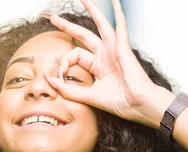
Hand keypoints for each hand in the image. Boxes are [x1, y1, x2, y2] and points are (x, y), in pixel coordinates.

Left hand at [42, 0, 170, 127]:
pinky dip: (119, 13)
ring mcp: (114, 50)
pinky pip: (120, 26)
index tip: (59, 75)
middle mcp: (105, 55)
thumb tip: (49, 80)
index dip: (64, 63)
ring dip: (92, 10)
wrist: (137, 105)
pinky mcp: (123, 47)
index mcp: (98, 67)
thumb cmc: (119, 102)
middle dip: (67, 26)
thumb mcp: (88, 96)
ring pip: (100, 24)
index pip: (74, 56)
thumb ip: (68, 89)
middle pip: (83, 35)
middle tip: (52, 18)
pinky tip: (116, 2)